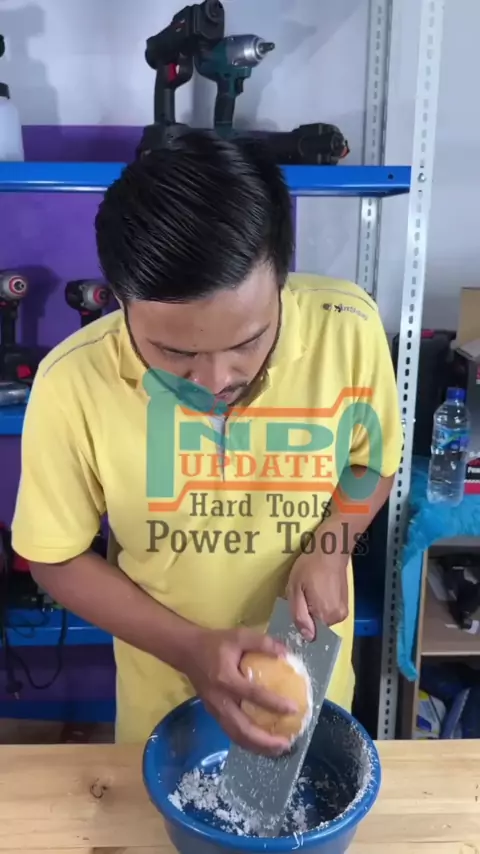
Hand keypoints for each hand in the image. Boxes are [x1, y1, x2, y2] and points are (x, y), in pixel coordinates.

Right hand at [184, 627, 295, 755]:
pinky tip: (262, 743)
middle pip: (242, 728)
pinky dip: (247, 742)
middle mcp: (219, 700)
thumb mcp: (239, 636)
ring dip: (257, 746)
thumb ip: (262, 642)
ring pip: (236, 736)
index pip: (252, 695)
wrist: (187, 651)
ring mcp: (214, 710)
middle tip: (286, 744)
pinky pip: (231, 733)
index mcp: (226, 679)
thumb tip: (286, 654)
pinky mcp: (213, 714)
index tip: (293, 709)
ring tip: (277, 749)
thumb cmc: (215, 643)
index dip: (273, 703)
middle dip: (264, 741)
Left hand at [287, 544, 348, 640]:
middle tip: (301, 596)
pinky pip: (329, 610)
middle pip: (317, 626)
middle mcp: (337, 617)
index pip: (309, 634)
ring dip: (314, 609)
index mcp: (324, 616)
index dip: (300, 624)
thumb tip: (307, 637)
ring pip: (323, 618)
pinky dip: (322, 603)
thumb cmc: (310, 566)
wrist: (331, 549)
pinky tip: (318, 589)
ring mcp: (343, 610)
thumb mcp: (295, 589)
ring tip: (310, 591)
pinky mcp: (345, 602)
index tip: (295, 609)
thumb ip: (299, 615)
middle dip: (307, 615)